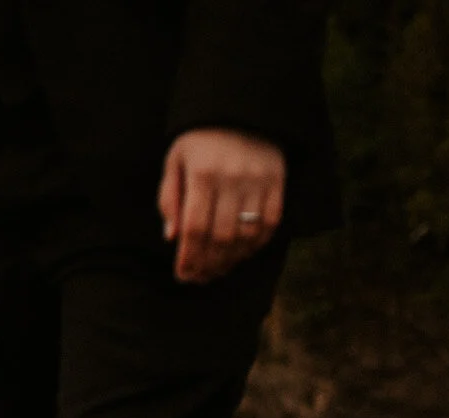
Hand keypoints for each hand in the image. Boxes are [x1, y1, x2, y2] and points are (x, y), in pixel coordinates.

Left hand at [158, 128, 285, 284]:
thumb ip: (170, 198)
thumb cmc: (200, 140)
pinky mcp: (278, 180)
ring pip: (247, 234)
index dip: (189, 258)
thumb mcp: (175, 161)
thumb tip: (172, 237)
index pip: (195, 229)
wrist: (240, 108)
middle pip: (221, 237)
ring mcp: (258, 180)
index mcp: (203, 174)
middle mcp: (232, 179)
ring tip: (218, 269)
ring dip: (232, 259)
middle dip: (209, 264)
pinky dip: (256, 244)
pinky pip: (271, 222)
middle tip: (200, 278)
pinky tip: (242, 253)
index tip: (183, 274)